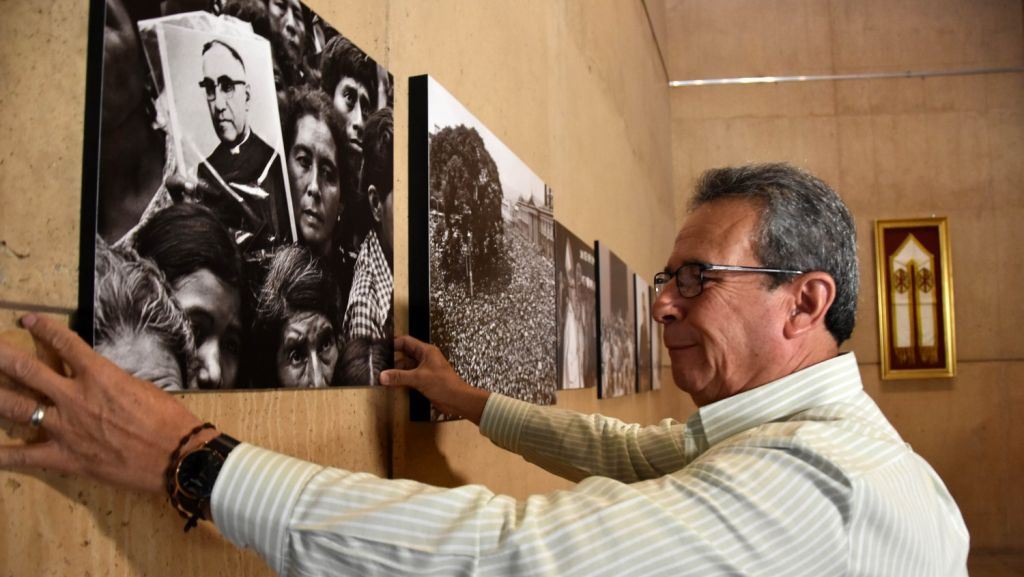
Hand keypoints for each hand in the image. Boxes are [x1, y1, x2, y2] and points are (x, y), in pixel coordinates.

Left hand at [0, 315, 214, 493]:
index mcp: (99, 375)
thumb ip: (110, 381)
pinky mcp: (65, 457)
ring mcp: (65, 428)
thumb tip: (96, 381)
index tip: (28, 321)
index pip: (63, 342)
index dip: (43, 328)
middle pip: (26, 370)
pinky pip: (24, 456)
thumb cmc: (168, 419)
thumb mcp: (141, 387)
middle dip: (2, 356)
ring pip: (17, 407)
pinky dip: (1, 455)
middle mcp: (75, 397)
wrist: (177, 456)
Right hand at [380, 336, 489, 423]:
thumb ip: (399, 377)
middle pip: (404, 355)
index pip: (406, 341)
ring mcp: (424, 370)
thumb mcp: (419, 378)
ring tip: (381, 375)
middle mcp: (424, 358)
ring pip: (405, 368)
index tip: (381, 348)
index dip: (393, 343)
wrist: (457, 400)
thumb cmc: (445, 384)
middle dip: (392, 359)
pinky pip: (408, 377)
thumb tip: (383, 376)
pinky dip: (400, 380)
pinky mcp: (423, 381)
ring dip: (395, 372)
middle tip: (378, 363)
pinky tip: (391, 384)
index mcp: (426, 351)